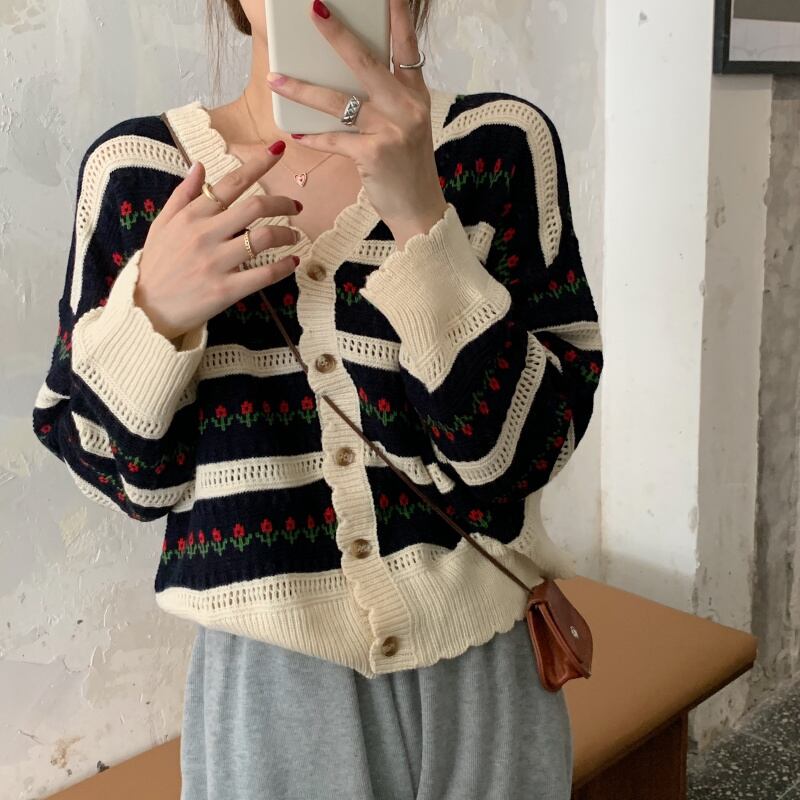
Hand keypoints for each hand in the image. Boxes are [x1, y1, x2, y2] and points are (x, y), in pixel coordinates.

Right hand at [133, 150, 301, 341]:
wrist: (145, 309)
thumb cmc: (157, 265)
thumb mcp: (162, 224)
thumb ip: (183, 195)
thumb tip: (199, 165)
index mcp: (192, 215)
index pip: (231, 183)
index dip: (258, 164)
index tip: (279, 150)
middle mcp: (205, 234)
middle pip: (254, 207)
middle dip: (282, 202)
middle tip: (296, 206)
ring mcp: (216, 262)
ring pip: (263, 239)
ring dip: (286, 234)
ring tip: (294, 236)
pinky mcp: (225, 290)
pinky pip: (264, 274)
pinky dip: (284, 267)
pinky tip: (293, 262)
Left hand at [266, 0, 447, 247]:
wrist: (420, 211)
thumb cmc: (407, 169)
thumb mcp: (407, 128)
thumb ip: (386, 102)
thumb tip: (346, 82)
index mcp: (415, 96)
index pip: (406, 48)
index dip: (397, 17)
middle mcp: (407, 108)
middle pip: (366, 63)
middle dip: (337, 34)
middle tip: (314, 10)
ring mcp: (392, 131)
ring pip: (340, 102)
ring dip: (303, 90)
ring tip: (276, 79)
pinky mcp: (375, 155)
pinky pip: (335, 140)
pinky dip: (314, 137)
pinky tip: (296, 133)